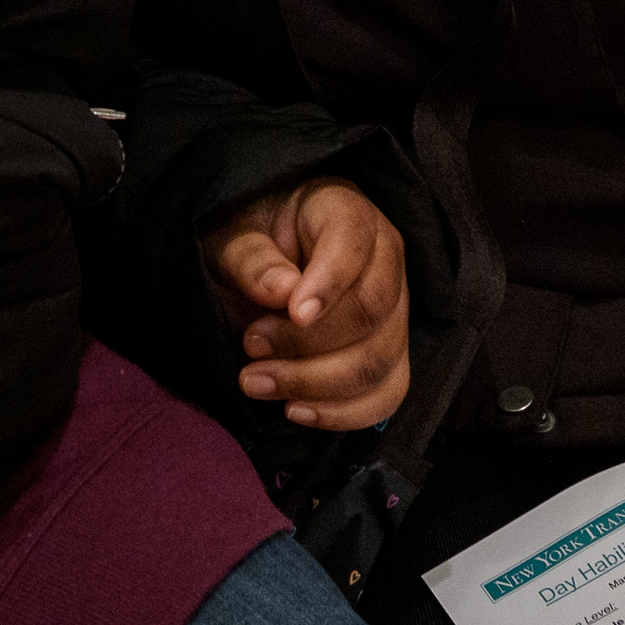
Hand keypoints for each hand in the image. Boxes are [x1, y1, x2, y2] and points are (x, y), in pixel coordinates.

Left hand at [199, 177, 409, 431]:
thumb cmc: (248, 238)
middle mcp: (383, 258)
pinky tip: (295, 409)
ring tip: (256, 381)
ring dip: (315, 384)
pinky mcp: (389, 354)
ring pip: (380, 361)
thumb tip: (282, 292)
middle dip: (308, 342)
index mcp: (345, 210)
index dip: (329, 282)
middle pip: (371, 311)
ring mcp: (394, 310)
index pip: (353, 244)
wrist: (261, 260)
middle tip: (250, 344)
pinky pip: (387, 395)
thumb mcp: (230, 234)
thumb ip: (251, 258)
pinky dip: (342, 413)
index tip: (292, 311)